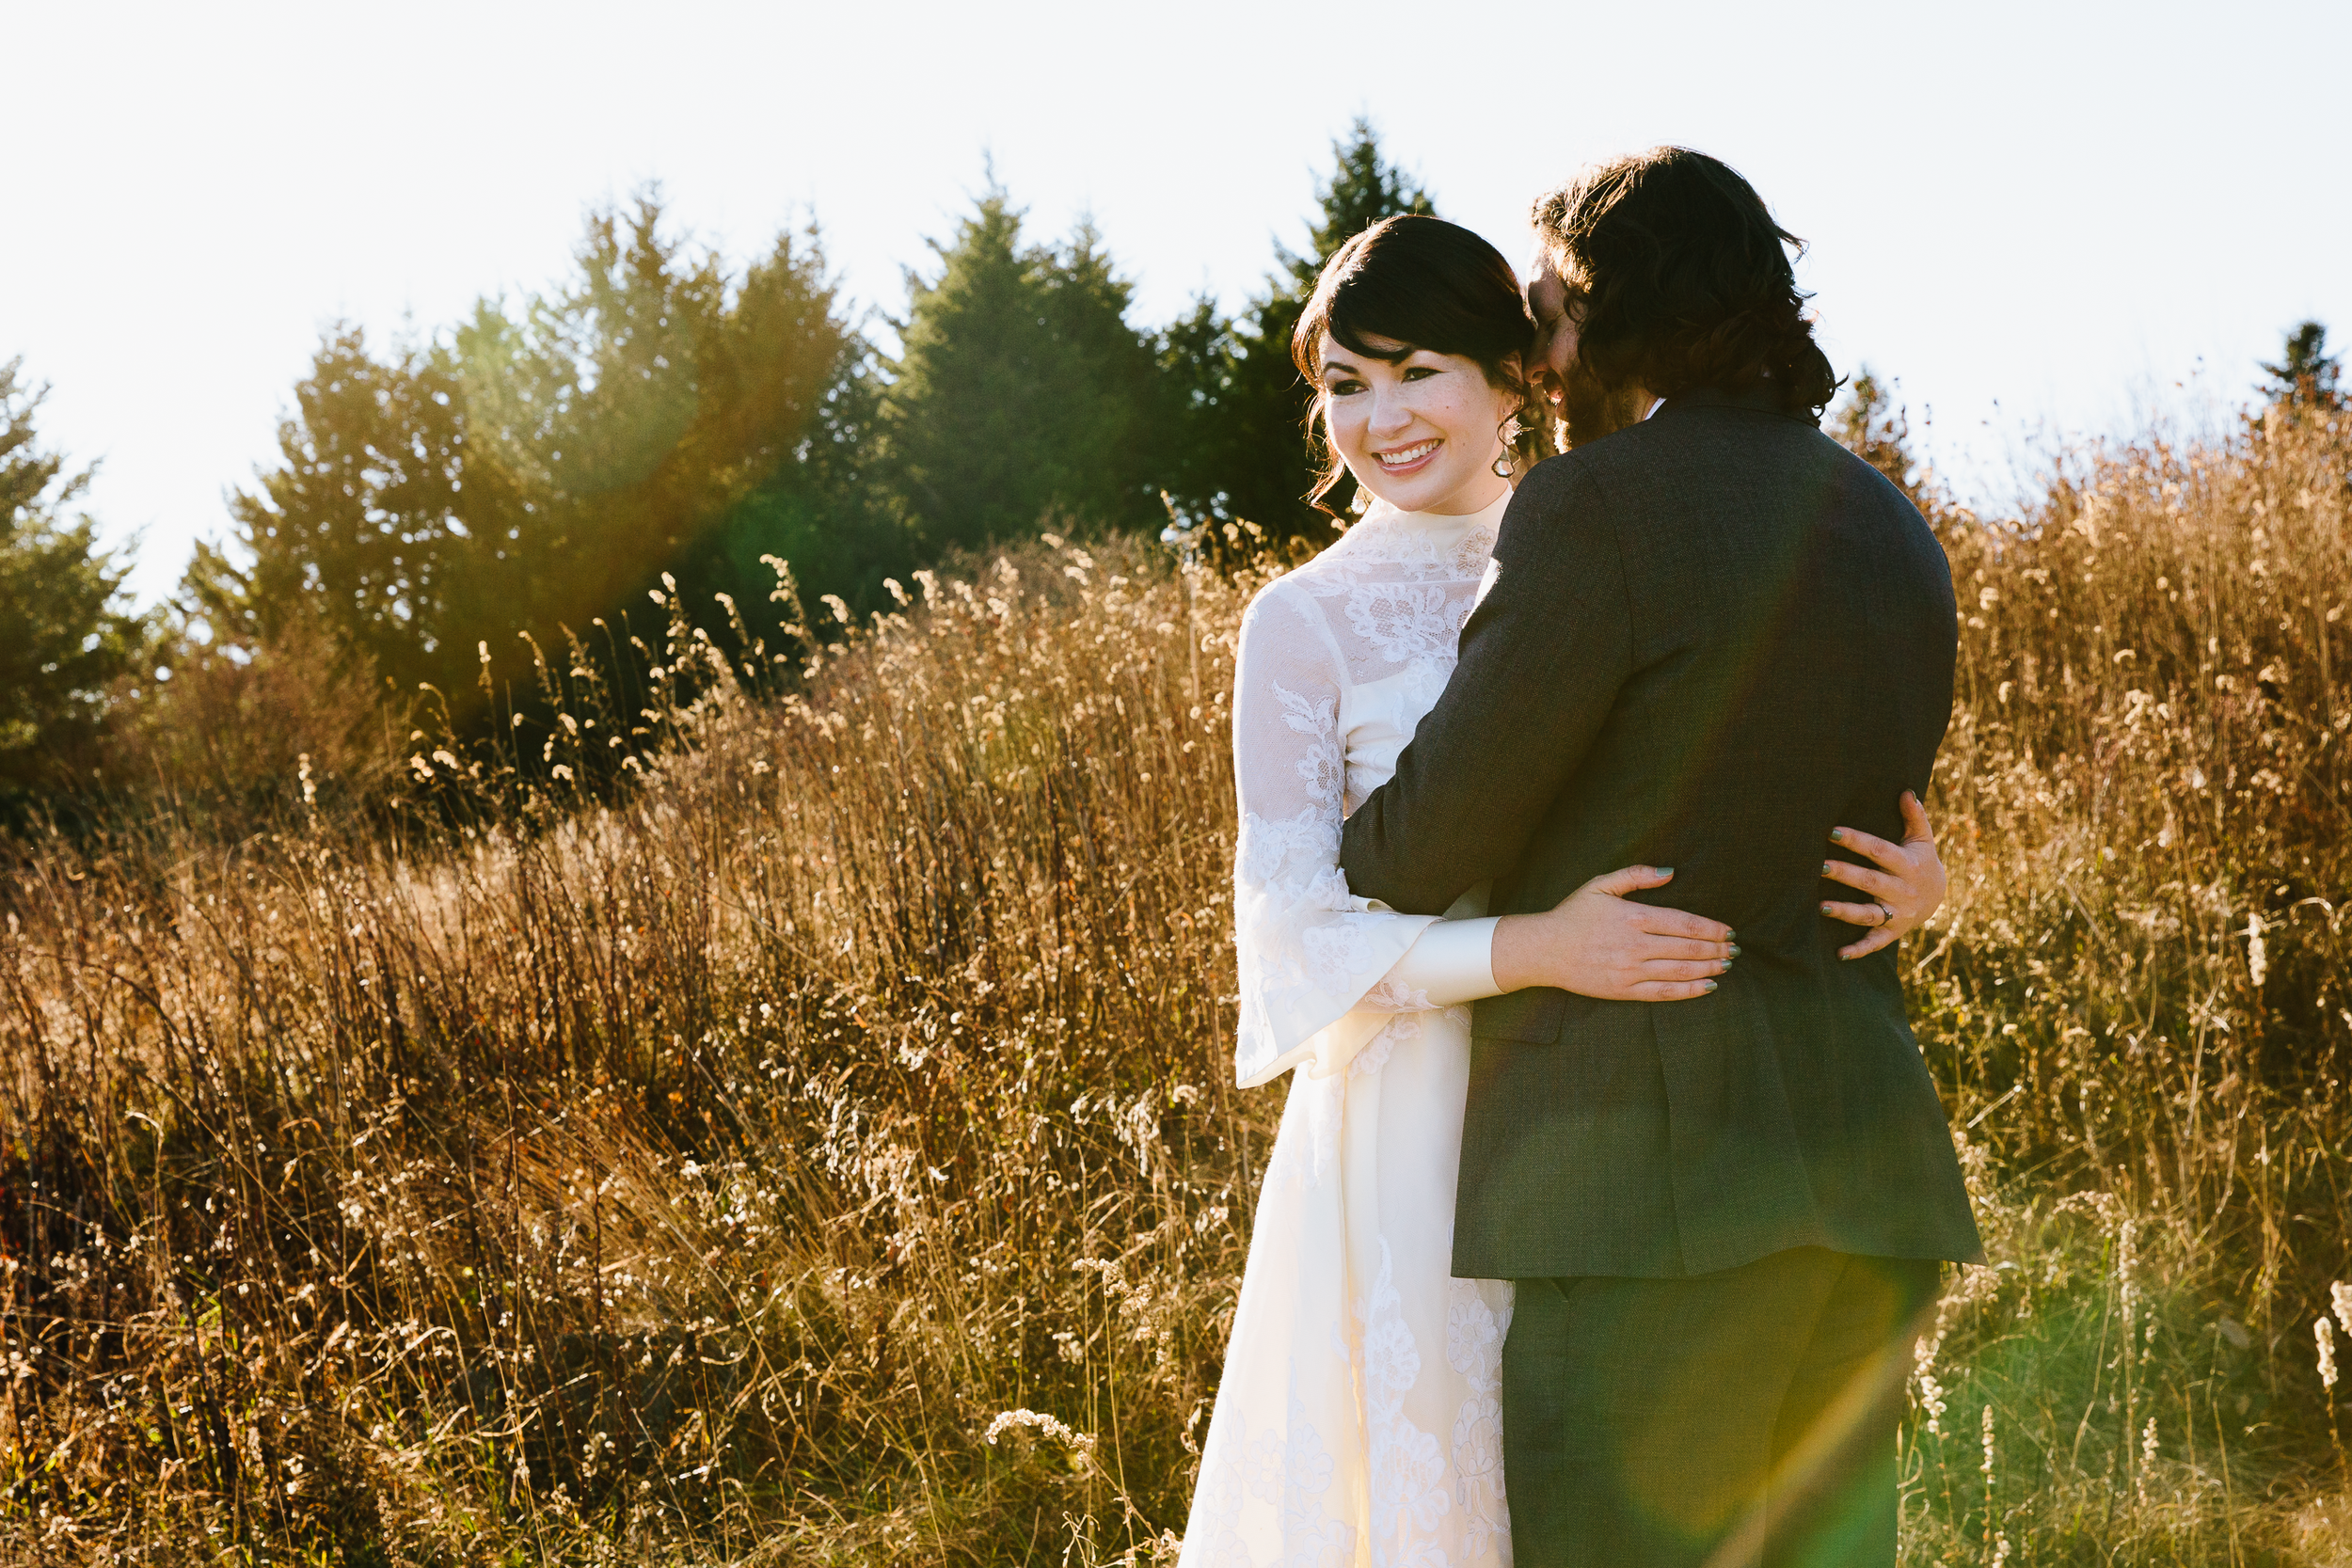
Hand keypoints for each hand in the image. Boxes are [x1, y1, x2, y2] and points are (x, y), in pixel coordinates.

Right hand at [1491, 866, 1734, 1001]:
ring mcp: (1631, 970)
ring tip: (1727, 965)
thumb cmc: (1572, 915)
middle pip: (1689, 948)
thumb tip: (1669, 872)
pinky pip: (1665, 992)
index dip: (1712, 929)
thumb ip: (1636, 875)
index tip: (1729, 931)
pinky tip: (1707, 986)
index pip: (1685, 923)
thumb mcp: (1600, 885)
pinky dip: (1689, 990)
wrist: (1543, 950)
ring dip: (1710, 968)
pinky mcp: (1624, 990)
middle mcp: (1637, 945)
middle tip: (1735, 949)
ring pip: (1682, 970)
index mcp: (1634, 917)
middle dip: (1717, 949)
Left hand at [1822, 791, 1945, 959]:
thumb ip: (1914, 817)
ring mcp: (1898, 914)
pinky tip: (1839, 954)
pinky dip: (1859, 950)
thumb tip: (1906, 791)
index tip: (1832, 831)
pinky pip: (1875, 943)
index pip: (1879, 851)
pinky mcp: (1893, 932)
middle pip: (1870, 881)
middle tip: (1819, 866)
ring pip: (1869, 914)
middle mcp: (1903, 891)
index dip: (1857, 841)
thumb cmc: (1921, 860)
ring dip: (1846, 912)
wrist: (1940, 897)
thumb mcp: (1922, 840)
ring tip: (1821, 906)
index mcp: (1908, 865)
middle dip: (1845, 874)